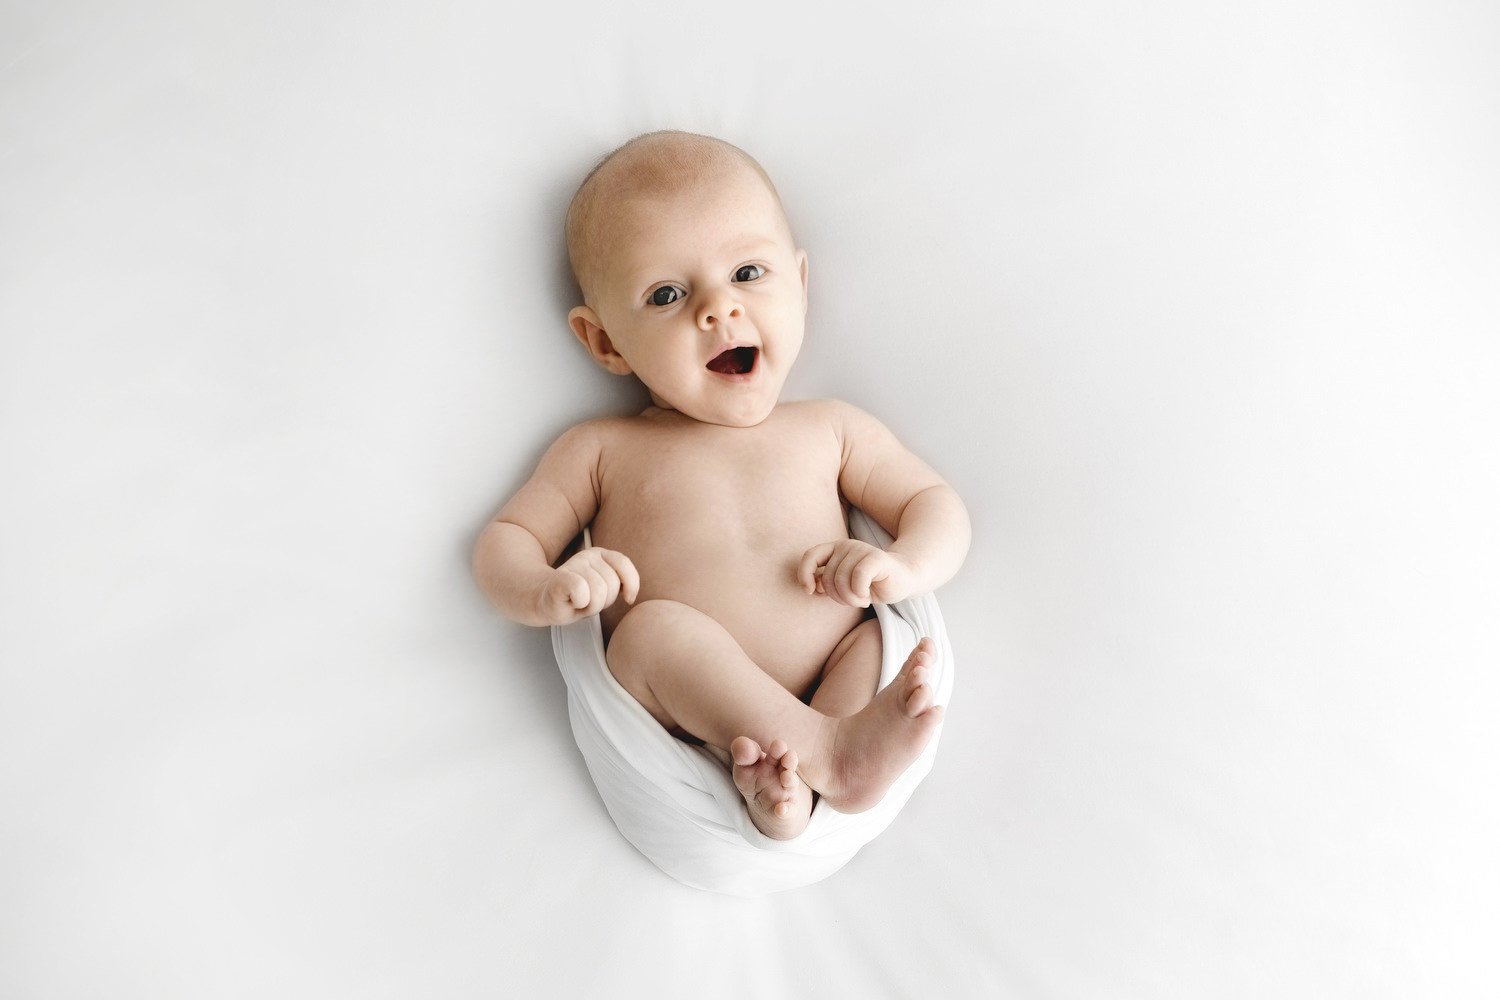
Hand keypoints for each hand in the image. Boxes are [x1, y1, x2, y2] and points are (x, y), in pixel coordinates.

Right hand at [536, 547, 639, 623]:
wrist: (545, 603)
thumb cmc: (577, 599)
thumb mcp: (604, 589)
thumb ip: (619, 583)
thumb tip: (631, 597)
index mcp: (601, 555)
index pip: (624, 565)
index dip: (631, 585)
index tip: (627, 599)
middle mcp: (587, 556)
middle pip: (612, 585)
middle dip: (604, 601)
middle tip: (589, 602)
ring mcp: (573, 565)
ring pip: (598, 593)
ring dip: (591, 607)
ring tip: (579, 604)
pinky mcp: (560, 578)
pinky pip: (580, 590)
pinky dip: (580, 602)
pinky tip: (572, 602)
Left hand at [797, 539, 915, 607]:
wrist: (904, 579)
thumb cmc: (871, 584)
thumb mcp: (844, 585)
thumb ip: (827, 583)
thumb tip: (813, 587)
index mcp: (835, 549)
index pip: (810, 556)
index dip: (805, 574)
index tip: (810, 591)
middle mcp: (846, 546)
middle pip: (828, 577)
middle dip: (837, 597)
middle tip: (852, 600)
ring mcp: (862, 549)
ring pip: (841, 580)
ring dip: (850, 599)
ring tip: (861, 600)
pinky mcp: (876, 558)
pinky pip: (858, 578)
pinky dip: (860, 593)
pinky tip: (867, 597)